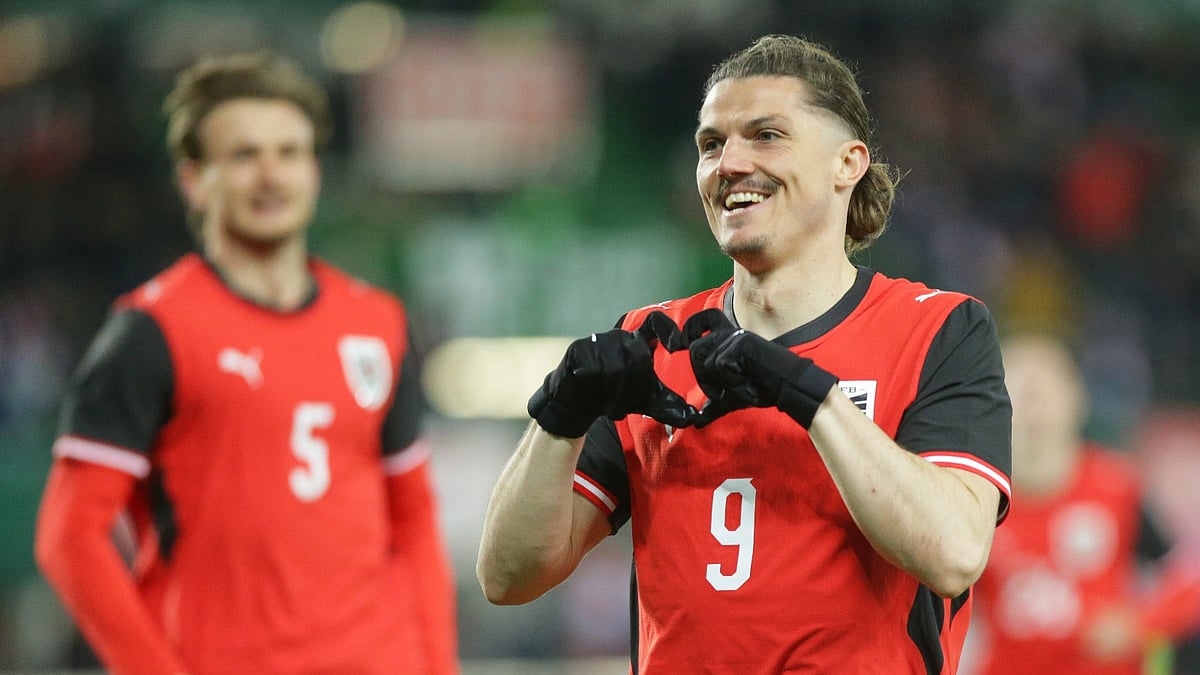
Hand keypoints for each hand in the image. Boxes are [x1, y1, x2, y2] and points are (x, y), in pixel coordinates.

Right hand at [527, 312, 698, 437]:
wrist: (577, 403)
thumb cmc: (615, 395)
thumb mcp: (646, 402)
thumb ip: (669, 407)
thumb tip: (693, 418)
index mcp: (638, 343)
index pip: (656, 323)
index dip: (669, 330)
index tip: (680, 346)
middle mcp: (619, 337)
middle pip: (638, 355)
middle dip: (636, 385)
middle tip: (629, 405)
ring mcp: (597, 341)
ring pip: (614, 367)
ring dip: (616, 395)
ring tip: (613, 408)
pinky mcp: (577, 351)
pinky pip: (592, 370)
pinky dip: (598, 391)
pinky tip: (596, 400)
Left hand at [687, 316, 837, 427]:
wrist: (787, 387)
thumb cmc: (761, 388)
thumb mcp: (732, 397)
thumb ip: (714, 404)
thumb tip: (696, 422)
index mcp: (727, 339)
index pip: (704, 319)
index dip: (690, 326)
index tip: (680, 343)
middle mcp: (730, 333)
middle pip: (695, 350)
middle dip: (703, 377)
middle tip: (724, 390)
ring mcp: (735, 336)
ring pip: (707, 361)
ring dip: (719, 381)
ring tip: (741, 383)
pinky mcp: (741, 342)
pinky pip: (720, 365)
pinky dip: (731, 380)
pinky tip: (748, 379)